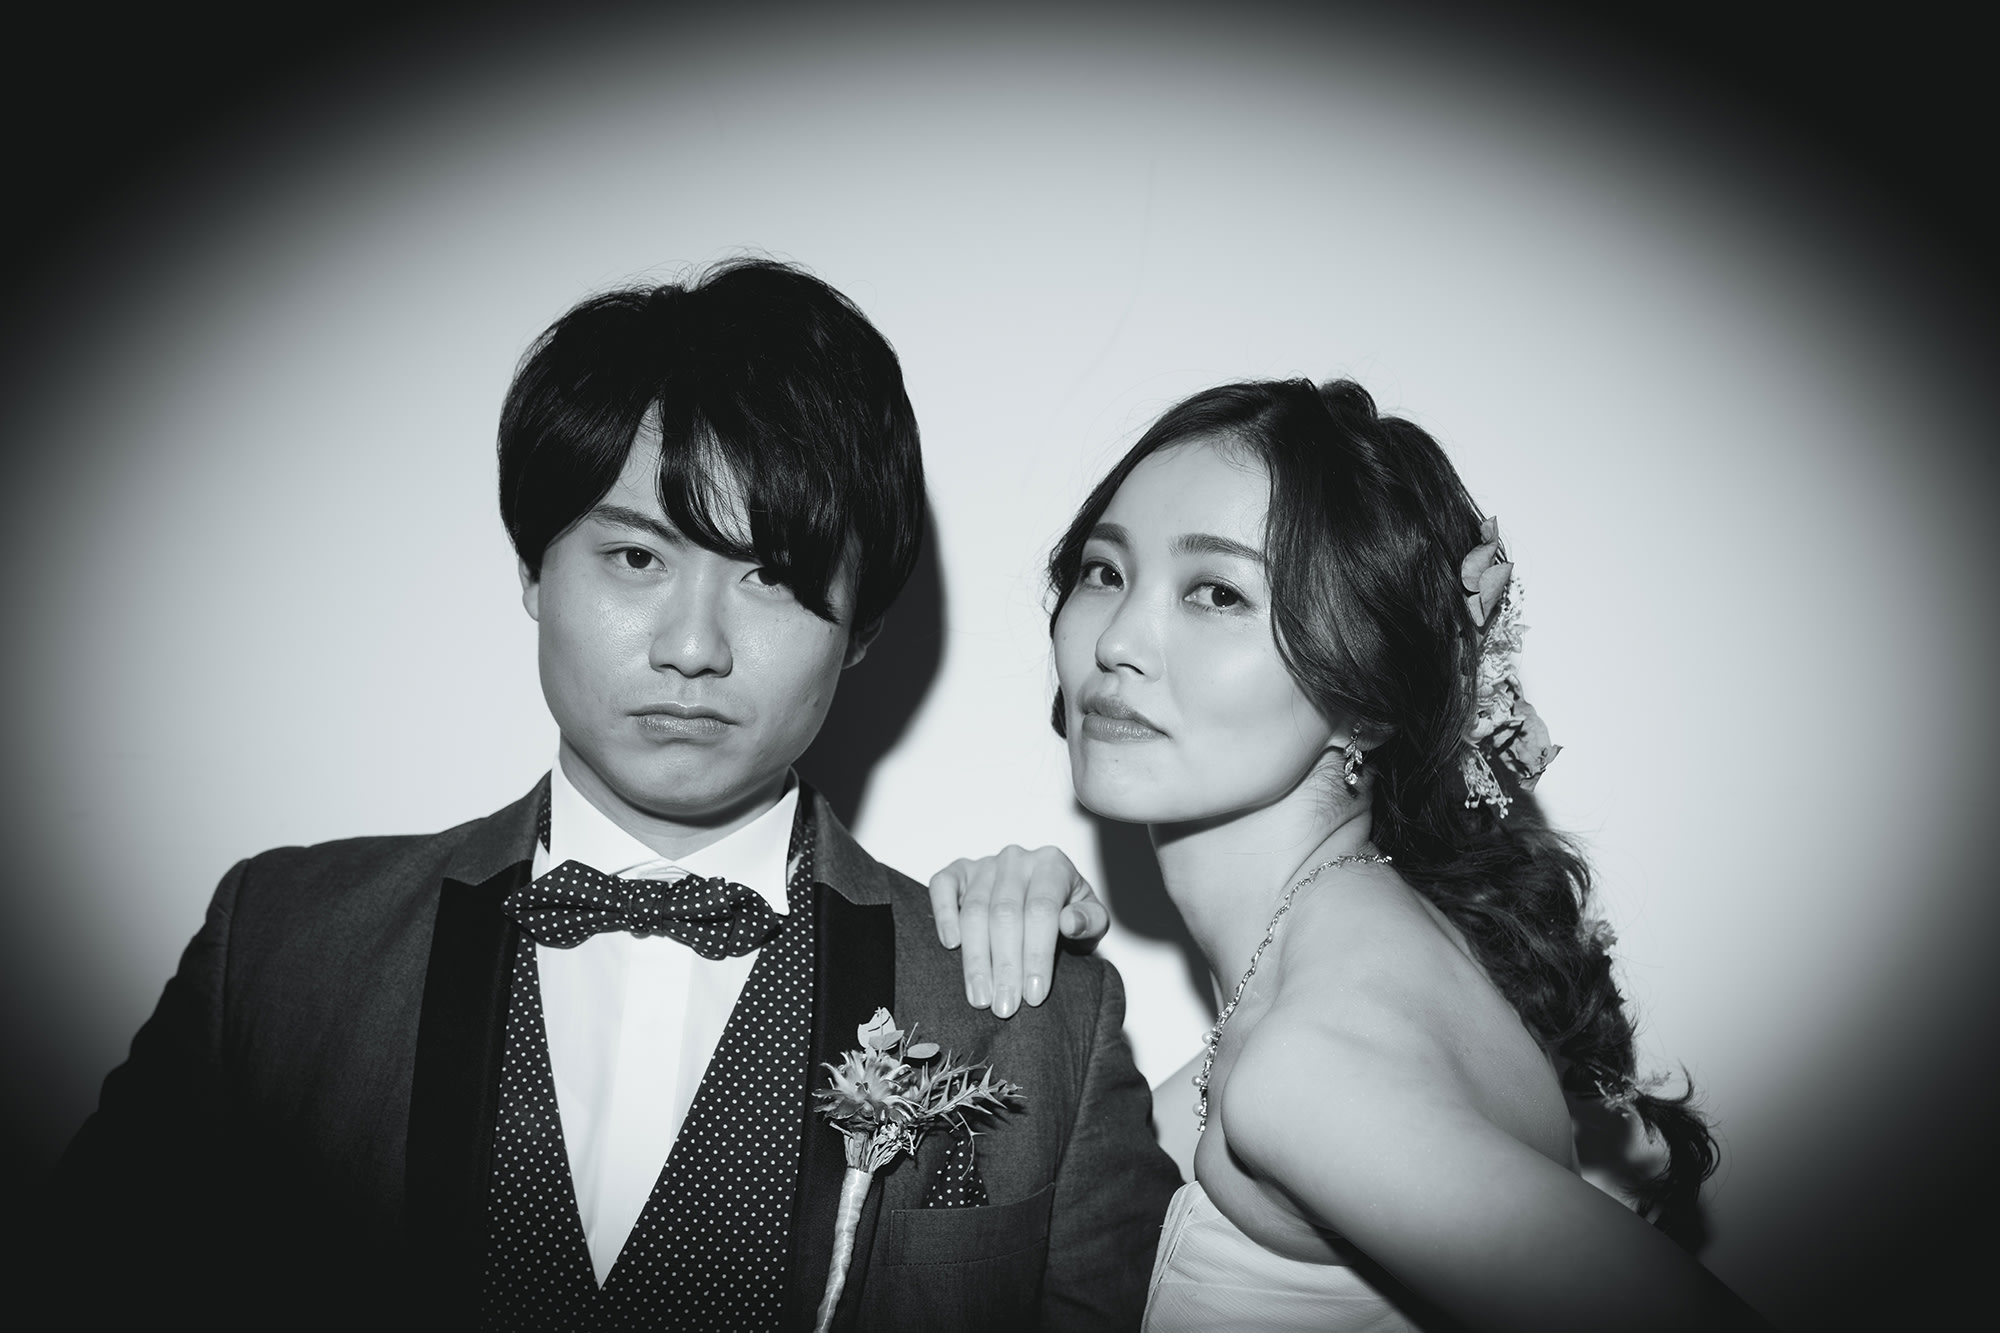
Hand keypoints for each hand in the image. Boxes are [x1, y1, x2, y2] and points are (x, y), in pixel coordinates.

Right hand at [928, 845, 1109, 1017]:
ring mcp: (985, 864)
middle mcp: (1017, 860)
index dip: (1037, 955)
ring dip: (976, 958)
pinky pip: (943, 886)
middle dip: (1005, 966)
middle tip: (1004, 1007)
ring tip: (980, 997)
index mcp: (1053, 865)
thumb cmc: (1069, 917)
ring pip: (974, 910)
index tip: (1034, 996)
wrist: (1046, 903)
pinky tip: (951, 945)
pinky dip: (944, 914)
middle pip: (1005, 914)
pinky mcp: (959, 871)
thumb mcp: (1093, 922)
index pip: (1041, 911)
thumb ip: (1090, 921)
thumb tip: (1071, 922)